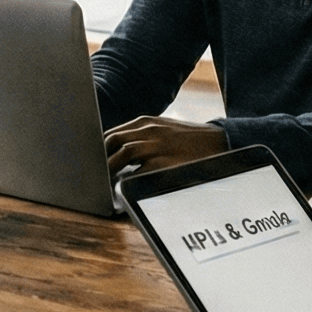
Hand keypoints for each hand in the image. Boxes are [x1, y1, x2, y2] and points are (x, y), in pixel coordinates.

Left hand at [105, 116, 227, 176]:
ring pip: (123, 153)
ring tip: (104, 182)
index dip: (99, 147)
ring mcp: (158, 145)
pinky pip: (140, 172)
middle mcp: (149, 131)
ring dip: (110, 168)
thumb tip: (117, 149)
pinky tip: (124, 188)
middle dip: (101, 158)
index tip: (91, 159)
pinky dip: (129, 180)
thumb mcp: (163, 130)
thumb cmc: (189, 141)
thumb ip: (142, 136)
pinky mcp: (166, 162)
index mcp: (146, 122)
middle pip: (113, 140)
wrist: (221, 143)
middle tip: (94, 173)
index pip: (112, 132)